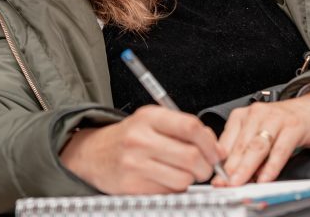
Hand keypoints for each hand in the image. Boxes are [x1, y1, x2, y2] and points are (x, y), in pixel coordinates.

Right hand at [59, 105, 224, 193]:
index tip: (217, 152)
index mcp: (149, 117)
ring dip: (189, 180)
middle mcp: (141, 139)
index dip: (210, 142)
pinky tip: (165, 179)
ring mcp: (135, 164)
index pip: (190, 127)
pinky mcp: (131, 186)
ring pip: (182, 179)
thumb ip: (184, 129)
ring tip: (182, 172)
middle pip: (190, 156)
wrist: (92, 153)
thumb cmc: (129, 136)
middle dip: (206, 166)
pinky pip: (168, 192)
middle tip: (205, 167)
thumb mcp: (152, 120)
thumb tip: (217, 148)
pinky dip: (173, 189)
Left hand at [214, 86, 309, 185]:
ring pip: (257, 146)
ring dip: (247, 166)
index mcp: (242, 116)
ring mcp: (275, 119)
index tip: (216, 178)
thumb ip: (245, 152)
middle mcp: (256, 114)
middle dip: (231, 167)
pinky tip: (266, 177)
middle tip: (224, 183)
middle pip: (240, 145)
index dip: (219, 162)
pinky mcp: (293, 126)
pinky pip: (280, 149)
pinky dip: (271, 166)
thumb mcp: (258, 133)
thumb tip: (232, 176)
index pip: (226, 141)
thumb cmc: (282, 123)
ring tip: (240, 181)